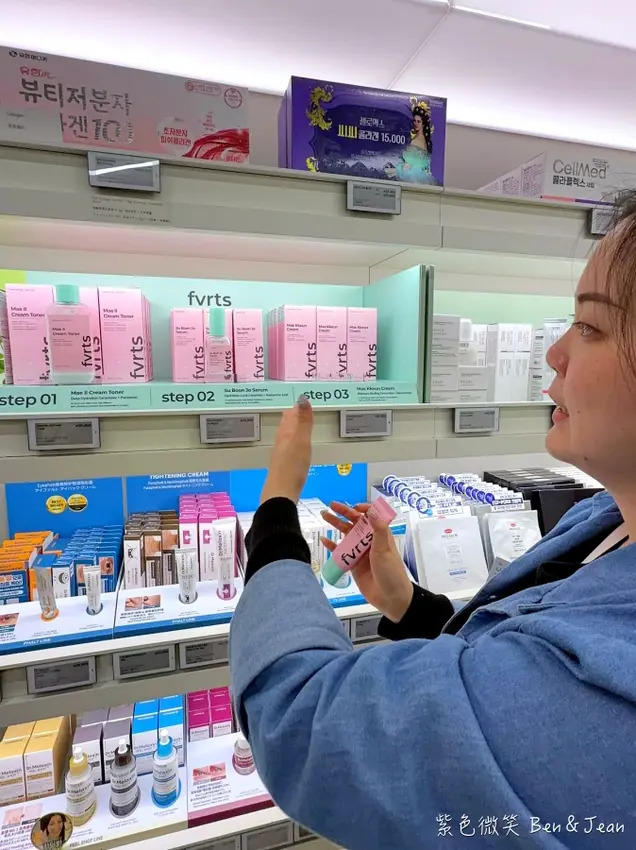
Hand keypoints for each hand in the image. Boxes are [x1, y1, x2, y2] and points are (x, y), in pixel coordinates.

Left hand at [260, 396, 312, 504]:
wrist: (281, 492)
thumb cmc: (293, 466)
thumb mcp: (301, 441)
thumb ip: (303, 421)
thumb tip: (302, 398)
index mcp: (286, 433)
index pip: (291, 415)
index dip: (297, 407)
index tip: (304, 399)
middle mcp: (281, 440)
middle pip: (286, 423)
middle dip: (293, 415)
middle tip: (300, 408)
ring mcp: (281, 453)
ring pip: (286, 434)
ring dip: (292, 426)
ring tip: (297, 423)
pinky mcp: (283, 464)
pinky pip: (288, 446)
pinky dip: (292, 439)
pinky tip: (295, 445)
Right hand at [321, 502, 412, 622]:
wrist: (390, 598)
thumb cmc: (391, 572)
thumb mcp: (385, 549)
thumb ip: (378, 530)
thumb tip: (373, 511)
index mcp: (380, 535)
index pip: (371, 516)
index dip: (363, 509)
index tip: (354, 507)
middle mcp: (369, 541)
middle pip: (355, 523)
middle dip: (344, 513)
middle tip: (331, 505)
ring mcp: (360, 552)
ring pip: (346, 535)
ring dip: (335, 525)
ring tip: (324, 516)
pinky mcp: (353, 564)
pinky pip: (341, 552)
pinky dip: (332, 545)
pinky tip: (324, 540)